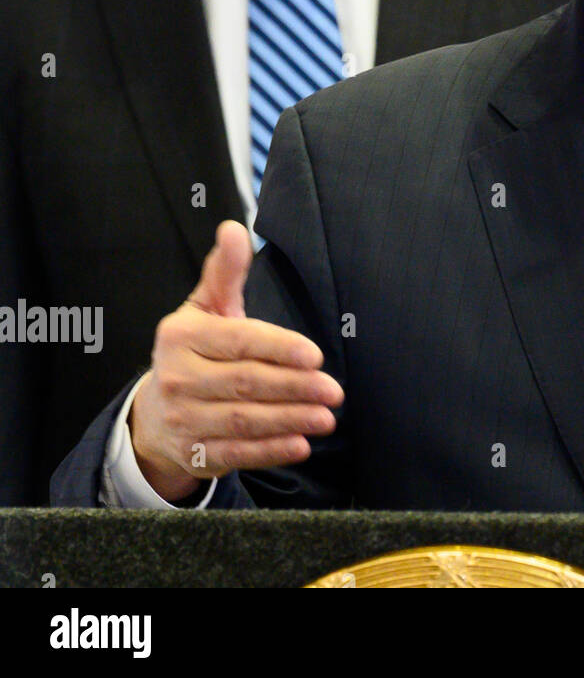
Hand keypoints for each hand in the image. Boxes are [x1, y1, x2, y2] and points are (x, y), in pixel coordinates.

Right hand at [128, 221, 343, 501]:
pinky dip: (270, 451)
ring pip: (243, 421)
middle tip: (334, 390)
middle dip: (293, 387)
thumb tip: (235, 228)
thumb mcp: (203, 308)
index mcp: (182, 338)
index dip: (278, 348)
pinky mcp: (194, 453)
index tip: (315, 354)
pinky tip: (301, 445)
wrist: (152, 416)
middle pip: (244, 383)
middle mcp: (177, 378)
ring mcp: (184, 419)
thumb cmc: (193, 351)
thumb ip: (225, 272)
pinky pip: (236, 453)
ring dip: (289, 420)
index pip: (238, 341)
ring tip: (327, 417)